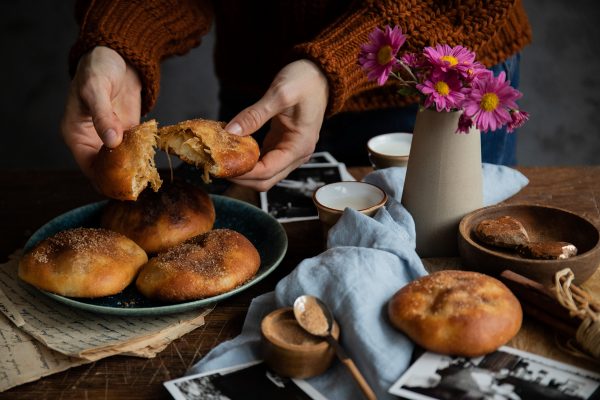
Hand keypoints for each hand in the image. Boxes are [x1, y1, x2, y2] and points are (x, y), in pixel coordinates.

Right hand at [60, 46, 141, 177]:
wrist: (117, 56)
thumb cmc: (98, 68)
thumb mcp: (97, 89)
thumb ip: (103, 116)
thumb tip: (111, 141)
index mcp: (76, 134)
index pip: (88, 166)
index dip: (103, 179)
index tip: (121, 186)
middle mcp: (92, 141)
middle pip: (105, 171)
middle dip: (120, 179)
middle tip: (138, 186)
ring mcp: (111, 138)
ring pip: (120, 164)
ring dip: (133, 171)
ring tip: (147, 178)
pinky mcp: (127, 133)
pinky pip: (134, 151)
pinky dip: (142, 157)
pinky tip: (152, 163)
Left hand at [225, 59, 328, 190]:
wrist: (319, 75)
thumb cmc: (305, 81)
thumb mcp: (280, 94)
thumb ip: (255, 115)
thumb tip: (231, 132)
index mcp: (299, 146)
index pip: (267, 171)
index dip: (243, 173)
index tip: (221, 166)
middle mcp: (296, 155)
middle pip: (265, 181)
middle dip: (240, 177)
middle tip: (216, 167)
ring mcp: (289, 152)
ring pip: (263, 174)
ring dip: (242, 172)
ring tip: (220, 161)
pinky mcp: (281, 146)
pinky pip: (262, 161)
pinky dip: (247, 161)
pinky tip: (232, 152)